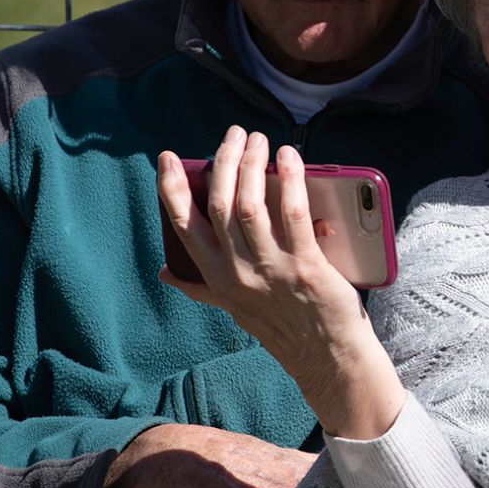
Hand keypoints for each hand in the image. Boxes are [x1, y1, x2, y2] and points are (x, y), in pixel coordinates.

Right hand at [156, 128, 404, 438]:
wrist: (323, 354)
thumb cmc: (278, 323)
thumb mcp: (231, 306)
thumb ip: (199, 285)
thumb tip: (164, 271)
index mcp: (215, 276)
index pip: (182, 225)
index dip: (170, 188)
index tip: (167, 157)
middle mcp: (237, 271)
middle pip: (219, 203)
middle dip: (223, 161)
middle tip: (234, 133)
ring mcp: (271, 269)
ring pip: (250, 204)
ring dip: (252, 164)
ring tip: (258, 140)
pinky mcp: (306, 267)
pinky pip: (294, 214)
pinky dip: (290, 181)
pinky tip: (289, 157)